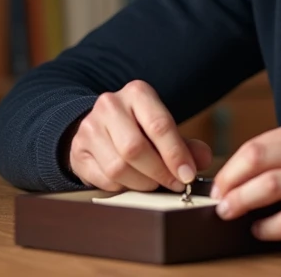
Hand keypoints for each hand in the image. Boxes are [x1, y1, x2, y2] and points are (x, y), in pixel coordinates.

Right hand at [68, 80, 212, 191]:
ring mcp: (89, 128)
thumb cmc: (138, 128)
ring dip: (141, 183)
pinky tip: (131, 182)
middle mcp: (110, 105)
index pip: (159, 125)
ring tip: (153, 183)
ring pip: (118, 167)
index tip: (187, 175)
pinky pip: (103, 179)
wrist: (99, 127)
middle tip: (173, 184)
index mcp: (137, 93)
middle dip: (159, 172)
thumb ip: (185, 144)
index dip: (175, 154)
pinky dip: (122, 187)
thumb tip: (203, 158)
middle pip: (135, 148)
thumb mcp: (162, 128)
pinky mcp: (78, 152)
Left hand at [210, 114, 280, 242]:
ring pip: (268, 186)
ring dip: (240, 201)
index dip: (233, 164)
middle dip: (229, 180)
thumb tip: (254, 170)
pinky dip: (268, 227)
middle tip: (218, 198)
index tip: (222, 181)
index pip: (260, 142)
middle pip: (257, 158)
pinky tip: (261, 230)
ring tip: (229, 213)